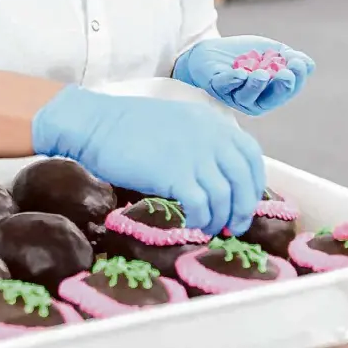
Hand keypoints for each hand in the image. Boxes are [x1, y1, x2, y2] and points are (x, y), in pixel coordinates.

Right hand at [32, 85, 264, 236]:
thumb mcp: (174, 123)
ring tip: (209, 228)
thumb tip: (215, 173)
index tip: (244, 199)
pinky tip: (193, 224)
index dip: (254, 182)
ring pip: (225, 197)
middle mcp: (208, 135)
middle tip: (233, 225)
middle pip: (243, 179)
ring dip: (221, 218)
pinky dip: (202, 219)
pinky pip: (202, 205)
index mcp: (209, 120)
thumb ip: (198, 140)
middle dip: (243, 207)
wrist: (94, 124)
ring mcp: (193, 154)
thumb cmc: (126, 126)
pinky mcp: (174, 173)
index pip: (250, 153)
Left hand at [173, 35, 314, 116]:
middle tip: (286, 74)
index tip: (298, 63)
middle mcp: (253, 100)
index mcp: (269, 93)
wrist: (212, 48)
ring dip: (255, 86)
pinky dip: (232, 81)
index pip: (287, 91)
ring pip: (247, 97)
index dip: (296, 79)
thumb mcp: (271, 52)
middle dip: (280, 87)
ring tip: (262, 74)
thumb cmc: (244, 54)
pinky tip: (240, 73)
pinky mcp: (216, 86)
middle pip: (269, 100)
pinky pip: (225, 87)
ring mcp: (233, 95)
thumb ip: (290, 58)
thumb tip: (308, 64)